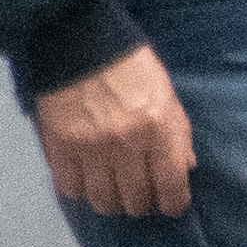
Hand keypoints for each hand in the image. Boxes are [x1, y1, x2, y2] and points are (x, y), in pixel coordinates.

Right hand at [33, 44, 194, 218]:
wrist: (80, 42)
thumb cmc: (130, 66)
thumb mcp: (166, 95)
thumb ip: (177, 134)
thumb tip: (185, 167)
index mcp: (158, 129)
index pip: (171, 186)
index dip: (173, 203)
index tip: (170, 205)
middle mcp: (126, 145)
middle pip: (136, 200)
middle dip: (141, 203)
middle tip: (140, 194)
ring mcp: (91, 149)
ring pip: (103, 201)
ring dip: (111, 200)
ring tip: (112, 189)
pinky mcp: (60, 148)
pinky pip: (71, 189)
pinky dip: (80, 189)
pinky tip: (85, 178)